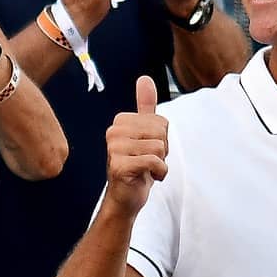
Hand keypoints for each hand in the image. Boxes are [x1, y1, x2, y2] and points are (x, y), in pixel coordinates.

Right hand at [103, 76, 168, 214]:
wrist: (126, 197)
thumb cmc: (137, 166)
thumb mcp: (145, 134)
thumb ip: (145, 106)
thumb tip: (145, 79)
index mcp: (120, 122)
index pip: (160, 122)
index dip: (161, 139)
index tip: (147, 150)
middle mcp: (114, 133)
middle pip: (160, 133)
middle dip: (162, 151)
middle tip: (147, 161)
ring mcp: (114, 150)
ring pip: (159, 148)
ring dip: (160, 163)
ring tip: (146, 169)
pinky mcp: (120, 166)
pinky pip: (154, 162)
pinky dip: (158, 173)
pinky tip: (147, 178)